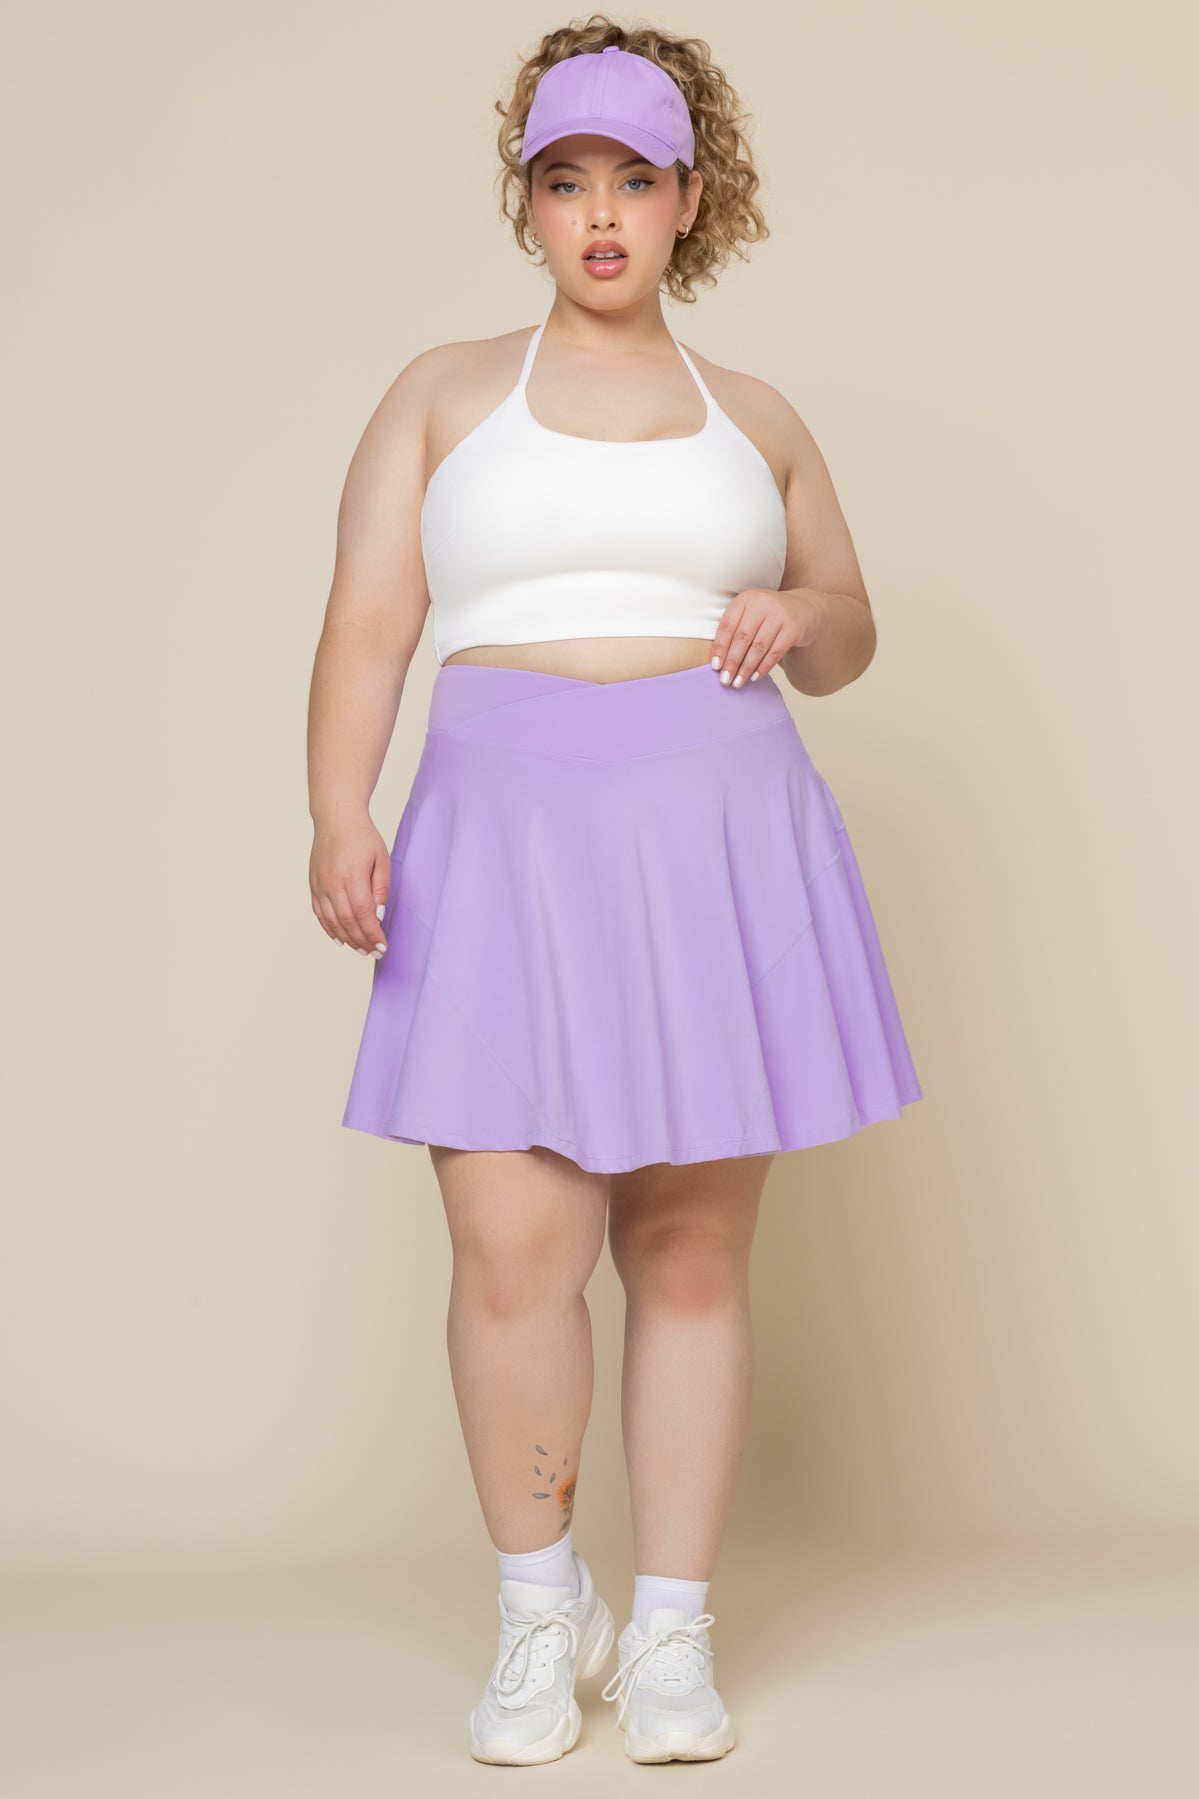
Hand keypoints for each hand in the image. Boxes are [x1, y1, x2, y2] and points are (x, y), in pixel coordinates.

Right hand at [310, 816, 391, 956]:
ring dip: (347, 939)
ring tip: (361, 949)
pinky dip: (330, 929)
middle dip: (362, 941)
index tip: (382, 946)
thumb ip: (381, 888)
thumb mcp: (381, 859)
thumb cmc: (363, 837)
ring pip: (332, 921)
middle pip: (346, 921)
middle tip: (375, 953)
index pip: (362, 913)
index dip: (372, 933)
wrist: (336, 819)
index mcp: (351, 875)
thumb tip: (377, 916)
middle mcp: (332, 882)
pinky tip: (341, 939)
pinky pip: (320, 913)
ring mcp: (320, 884)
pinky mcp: (313, 884)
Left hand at [710, 587, 827, 687]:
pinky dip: (763, 667)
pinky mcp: (794, 628)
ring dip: (746, 668)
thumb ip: (735, 629)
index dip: (720, 647)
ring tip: (737, 682)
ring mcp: (780, 615)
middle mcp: (763, 603)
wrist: (804, 608)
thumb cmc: (768, 616)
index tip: (715, 666)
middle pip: (742, 637)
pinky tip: (755, 677)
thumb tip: (718, 661)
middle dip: (732, 662)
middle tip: (725, 679)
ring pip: (759, 647)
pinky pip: (775, 652)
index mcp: (746, 599)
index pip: (728, 625)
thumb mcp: (751, 613)